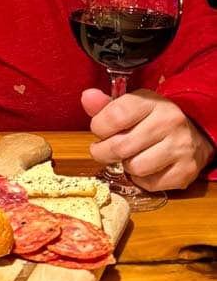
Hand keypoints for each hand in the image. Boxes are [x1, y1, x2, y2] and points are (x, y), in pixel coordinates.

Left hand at [81, 87, 214, 192]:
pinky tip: (147, 166)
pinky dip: (142, 179)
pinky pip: (149, 183)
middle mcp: (169, 122)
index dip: (99, 127)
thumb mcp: (131, 107)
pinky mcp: (185, 171)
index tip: (100, 130)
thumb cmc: (153, 120)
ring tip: (131, 156)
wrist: (193, 135)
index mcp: (152, 102)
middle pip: (120, 146)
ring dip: (126, 165)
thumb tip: (87, 97)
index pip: (115, 116)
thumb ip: (106, 105)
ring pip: (135, 167)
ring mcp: (180, 147)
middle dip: (104, 152)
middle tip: (105, 149)